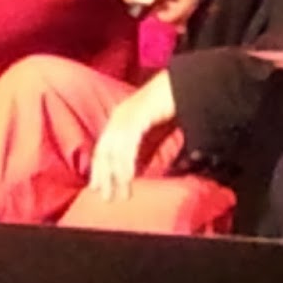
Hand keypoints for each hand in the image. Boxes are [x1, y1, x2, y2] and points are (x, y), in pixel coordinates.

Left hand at [87, 72, 177, 201]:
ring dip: (116, 175)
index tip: (98, 188)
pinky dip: (127, 163)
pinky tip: (129, 178)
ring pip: (115, 151)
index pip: (102, 148)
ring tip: (120, 193)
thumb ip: (145, 149)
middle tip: (106, 198)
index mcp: (119, 119)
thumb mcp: (154, 133)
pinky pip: (129, 144)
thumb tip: (138, 172)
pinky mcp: (137, 116)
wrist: (184, 84)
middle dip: (104, 176)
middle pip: (104, 151)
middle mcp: (118, 117)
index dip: (99, 169)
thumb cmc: (170, 107)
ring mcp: (126, 115)